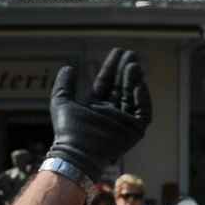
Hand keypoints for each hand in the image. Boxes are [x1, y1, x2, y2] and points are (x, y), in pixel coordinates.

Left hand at [45, 48, 151, 184]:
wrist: (77, 152)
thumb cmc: (67, 131)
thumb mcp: (61, 102)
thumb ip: (64, 85)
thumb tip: (67, 67)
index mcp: (96, 107)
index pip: (107, 83)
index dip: (112, 67)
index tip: (118, 53)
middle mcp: (110, 113)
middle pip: (121, 87)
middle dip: (125, 70)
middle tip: (130, 54)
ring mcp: (123, 122)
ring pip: (132, 96)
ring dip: (133, 80)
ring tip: (134, 65)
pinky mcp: (133, 131)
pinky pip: (142, 112)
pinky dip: (142, 99)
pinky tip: (139, 84)